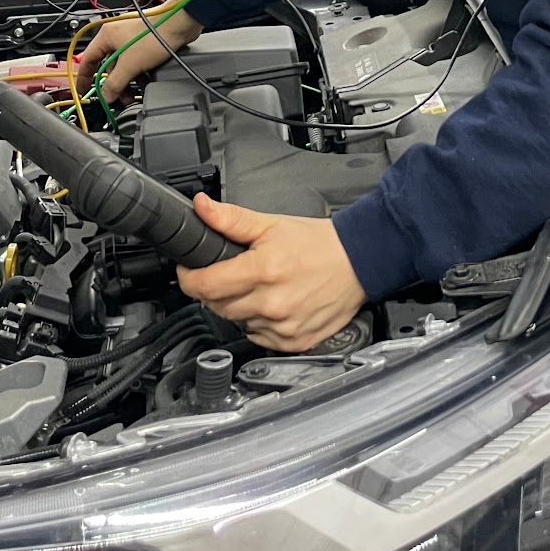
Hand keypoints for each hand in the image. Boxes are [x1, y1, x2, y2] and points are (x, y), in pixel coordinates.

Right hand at [75, 10, 202, 102]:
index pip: (87, 60)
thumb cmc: (154, 35)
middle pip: (108, 66)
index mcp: (106, 36)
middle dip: (114, 84)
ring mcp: (130, 39)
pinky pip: (135, 62)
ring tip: (134, 92)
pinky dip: (138, 73)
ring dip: (128, 80)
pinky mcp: (144, 42)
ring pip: (123, 65)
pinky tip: (145, 81)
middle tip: (119, 97)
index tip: (84, 91)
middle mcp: (116, 36)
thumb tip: (107, 95)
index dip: (85, 78)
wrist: (179, 24)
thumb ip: (115, 83)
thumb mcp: (130, 65)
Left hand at [176, 195, 366, 352]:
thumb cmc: (320, 243)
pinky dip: (259, 322)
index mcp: (263, 271)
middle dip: (216, 288)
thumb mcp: (272, 224)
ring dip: (238, 306)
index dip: (190, 276)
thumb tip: (201, 208)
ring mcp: (283, 327)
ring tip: (259, 287)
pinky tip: (273, 304)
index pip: (204, 285)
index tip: (191, 270)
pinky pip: (258, 337)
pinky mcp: (293, 342)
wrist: (360, 262)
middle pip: (216, 305)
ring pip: (236, 322)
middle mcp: (271, 303)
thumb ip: (231, 219)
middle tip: (231, 272)